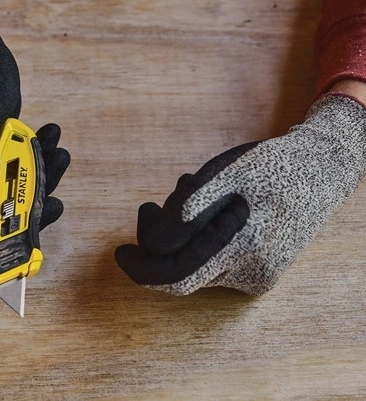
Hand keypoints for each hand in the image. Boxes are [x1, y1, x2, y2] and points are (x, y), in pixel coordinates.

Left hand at [115, 95, 365, 294]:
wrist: (323, 171)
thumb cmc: (273, 165)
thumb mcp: (231, 169)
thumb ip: (198, 197)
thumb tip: (165, 219)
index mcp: (243, 246)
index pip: (176, 275)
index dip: (141, 268)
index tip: (119, 252)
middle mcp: (251, 271)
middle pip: (182, 275)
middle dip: (155, 250)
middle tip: (146, 209)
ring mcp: (258, 276)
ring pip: (198, 269)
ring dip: (178, 239)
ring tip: (184, 194)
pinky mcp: (261, 272)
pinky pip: (215, 265)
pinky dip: (198, 242)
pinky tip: (202, 210)